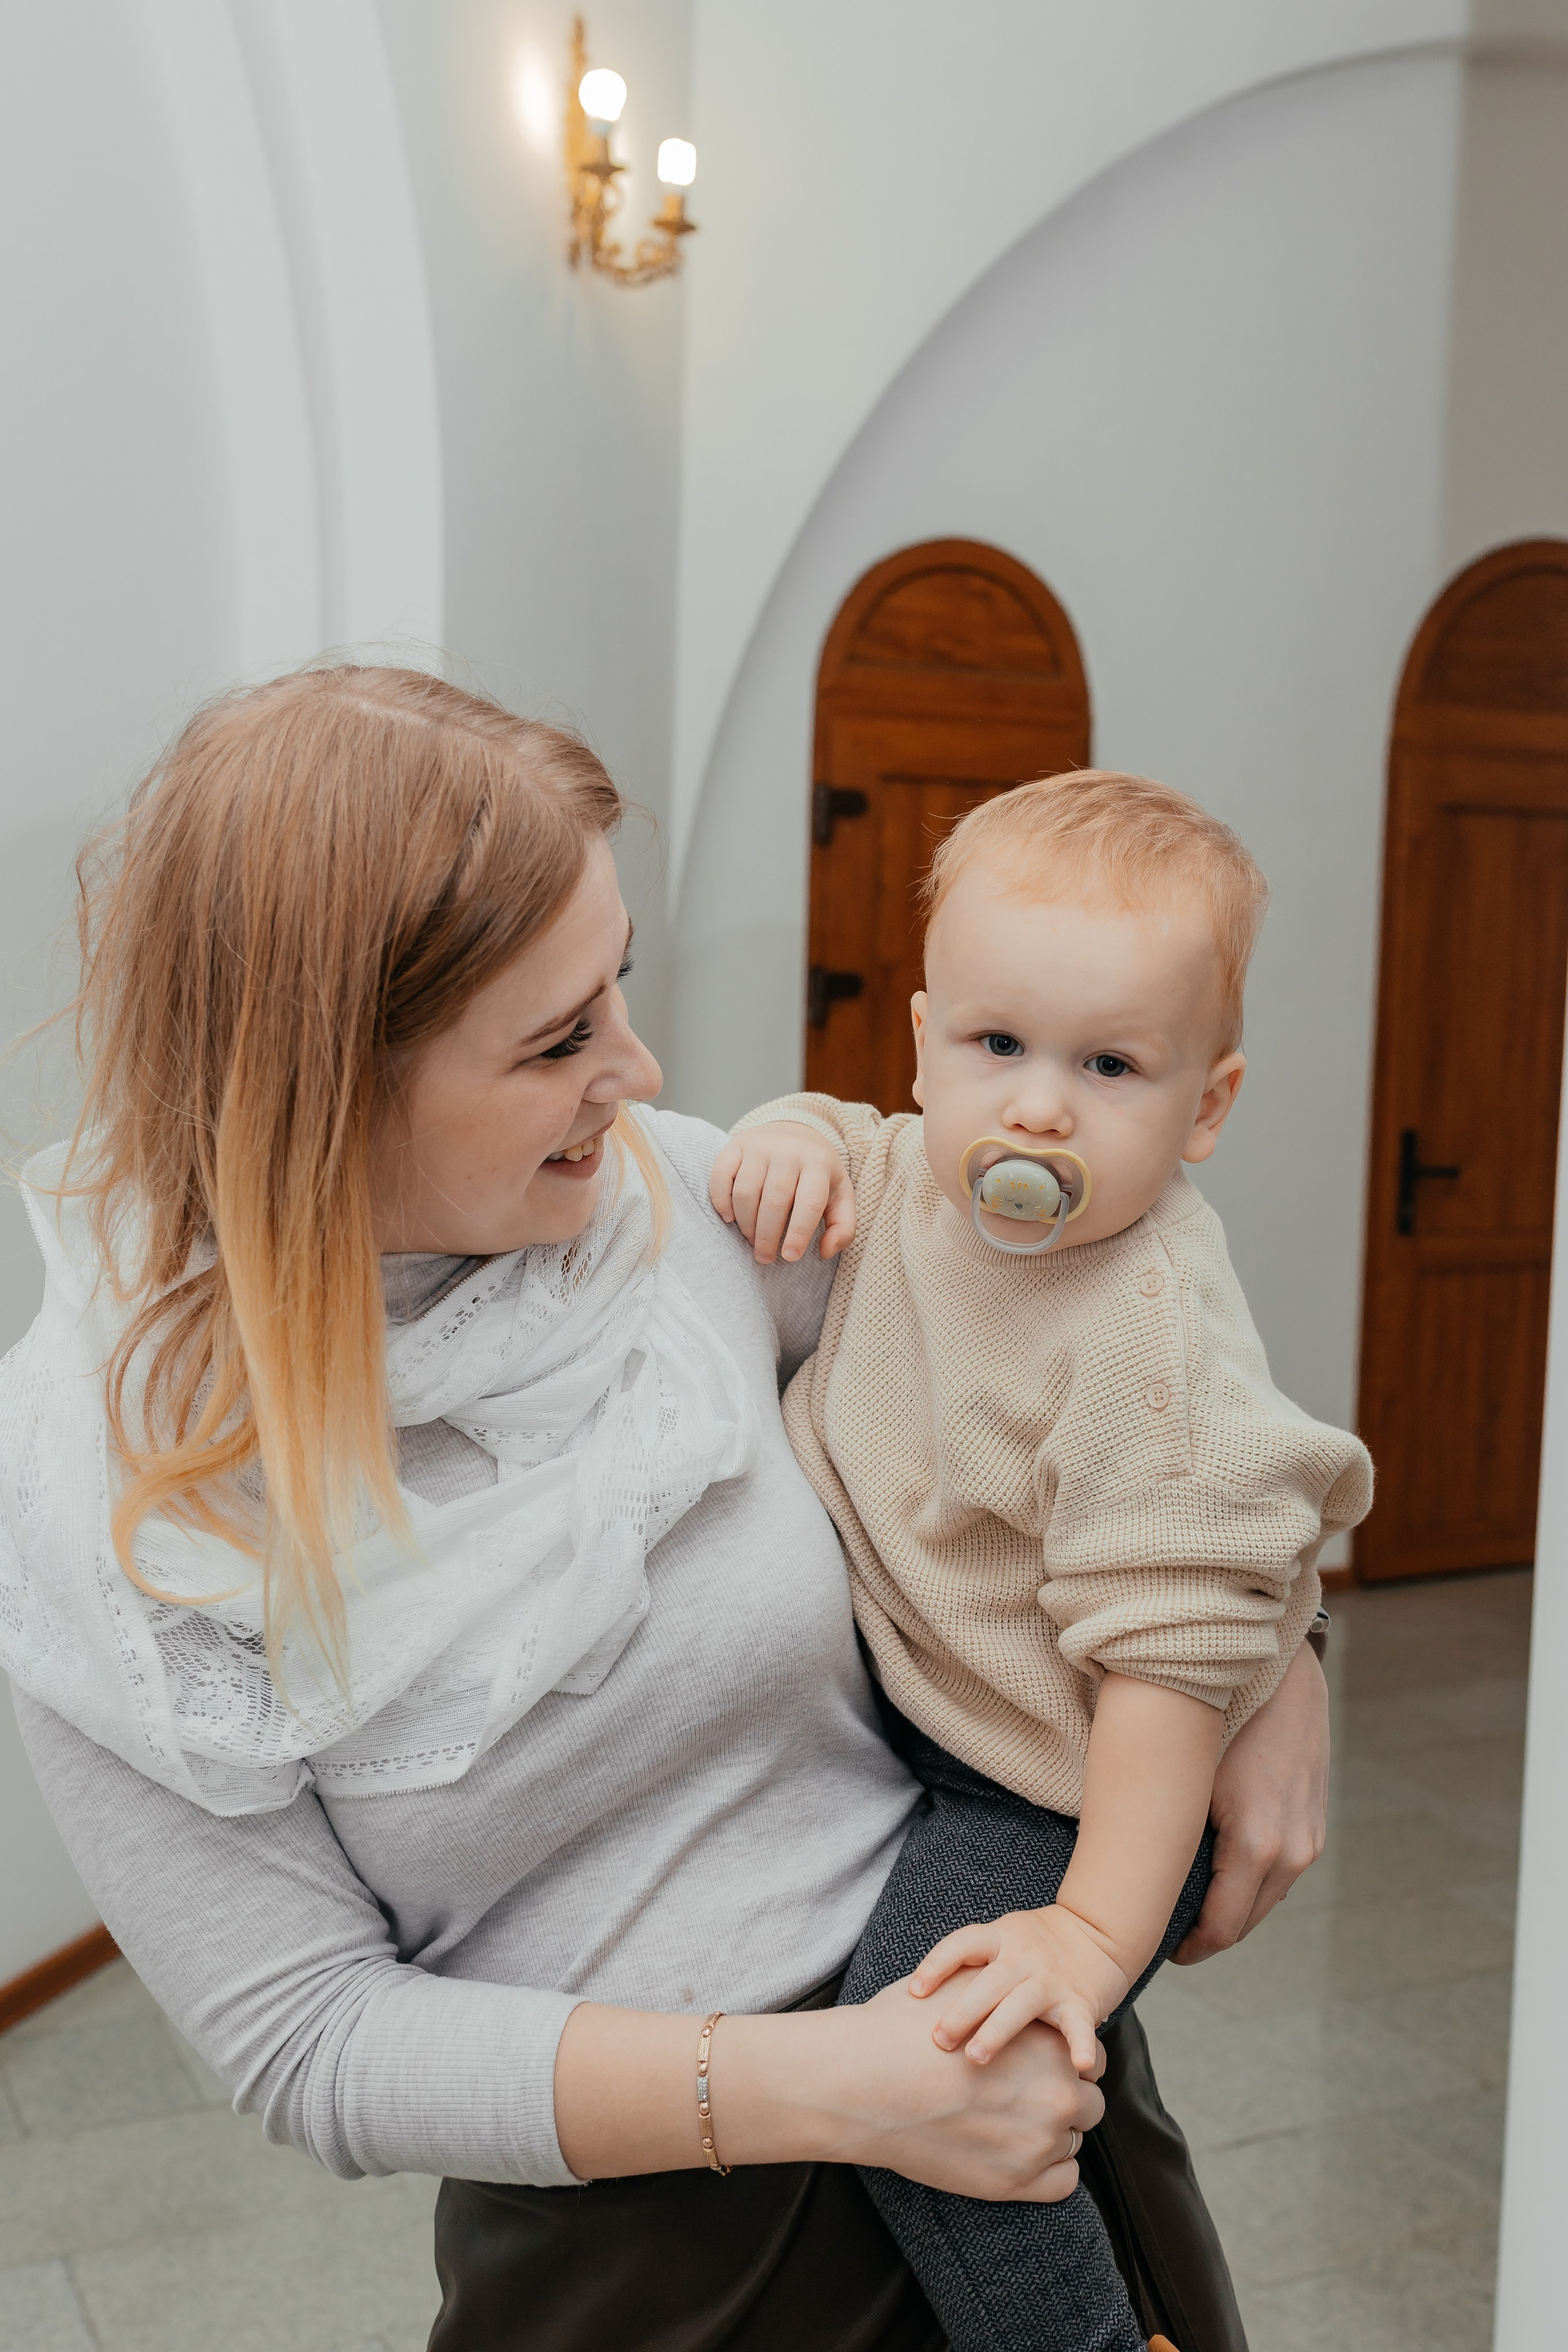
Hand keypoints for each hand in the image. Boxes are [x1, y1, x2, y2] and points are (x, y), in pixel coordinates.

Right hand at [709, 1123, 855, 1262]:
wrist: (797, 1133)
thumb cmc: (818, 1175)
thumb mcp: (840, 1196)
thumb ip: (843, 1227)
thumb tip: (825, 1251)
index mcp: (819, 1164)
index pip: (808, 1203)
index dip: (798, 1234)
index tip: (789, 1257)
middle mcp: (788, 1151)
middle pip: (774, 1201)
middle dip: (767, 1236)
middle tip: (764, 1257)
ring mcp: (760, 1145)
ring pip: (745, 1192)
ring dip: (745, 1224)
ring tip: (751, 1239)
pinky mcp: (737, 1143)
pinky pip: (721, 1175)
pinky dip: (721, 1200)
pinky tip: (729, 1218)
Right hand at [734, 1973, 1106, 2201]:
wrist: (862, 2083)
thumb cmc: (903, 2032)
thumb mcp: (965, 1994)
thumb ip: (1006, 2002)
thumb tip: (1018, 1999)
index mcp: (1045, 2041)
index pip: (1087, 2055)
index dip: (1061, 2060)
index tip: (1039, 2067)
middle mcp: (1055, 2091)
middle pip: (1089, 2101)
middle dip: (1062, 2097)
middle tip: (1026, 2097)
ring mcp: (1038, 2141)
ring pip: (1073, 2140)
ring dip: (1053, 2132)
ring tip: (1012, 2125)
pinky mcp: (1015, 2183)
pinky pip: (1062, 2182)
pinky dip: (1046, 2171)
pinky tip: (1014, 2154)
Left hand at [907, 1906, 1129, 2074]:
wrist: (1098, 1933)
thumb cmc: (1036, 1943)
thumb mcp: (1000, 1939)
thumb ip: (969, 1965)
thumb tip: (913, 2001)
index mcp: (1000, 1938)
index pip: (962, 1944)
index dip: (937, 1965)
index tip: (915, 1992)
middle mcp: (1023, 1956)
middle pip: (987, 1982)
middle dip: (961, 2011)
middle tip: (938, 2039)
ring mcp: (1051, 1979)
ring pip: (1020, 2004)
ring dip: (996, 2031)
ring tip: (976, 2057)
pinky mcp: (1080, 2001)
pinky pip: (1079, 2025)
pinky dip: (1080, 2045)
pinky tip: (1078, 2066)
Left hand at [1174, 1636, 1328, 1963]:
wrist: (1283, 1673)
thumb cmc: (1221, 1718)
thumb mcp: (1186, 1779)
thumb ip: (1172, 1837)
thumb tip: (1139, 1880)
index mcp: (1257, 1848)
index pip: (1221, 1930)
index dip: (1187, 1948)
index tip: (1159, 1949)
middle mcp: (1292, 1852)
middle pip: (1244, 1922)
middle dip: (1205, 1931)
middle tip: (1165, 1927)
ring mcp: (1309, 1838)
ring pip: (1265, 1898)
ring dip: (1230, 1904)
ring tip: (1188, 1894)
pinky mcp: (1316, 1823)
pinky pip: (1281, 1869)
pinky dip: (1251, 1877)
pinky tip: (1220, 1859)